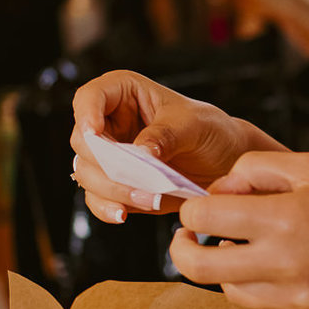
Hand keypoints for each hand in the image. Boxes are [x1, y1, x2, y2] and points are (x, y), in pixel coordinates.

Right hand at [70, 71, 273, 225]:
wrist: (225, 163)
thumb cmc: (211, 130)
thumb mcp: (194, 124)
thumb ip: (165, 134)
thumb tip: (138, 153)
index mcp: (124, 94)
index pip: (89, 97)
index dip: (86, 115)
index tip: (95, 134)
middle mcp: (110, 124)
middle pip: (82, 142)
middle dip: (104, 163)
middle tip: (134, 177)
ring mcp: (110, 157)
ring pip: (87, 173)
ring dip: (112, 189)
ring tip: (148, 198)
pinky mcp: (116, 185)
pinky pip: (97, 198)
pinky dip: (107, 208)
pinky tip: (123, 214)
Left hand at [169, 151, 308, 308]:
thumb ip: (257, 169)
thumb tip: (219, 190)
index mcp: (282, 219)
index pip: (202, 217)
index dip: (193, 208)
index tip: (201, 207)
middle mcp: (283, 265)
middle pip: (197, 268)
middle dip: (183, 249)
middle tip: (189, 239)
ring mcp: (296, 301)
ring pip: (231, 290)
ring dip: (230, 268)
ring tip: (255, 247)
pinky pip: (270, 305)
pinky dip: (270, 286)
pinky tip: (300, 266)